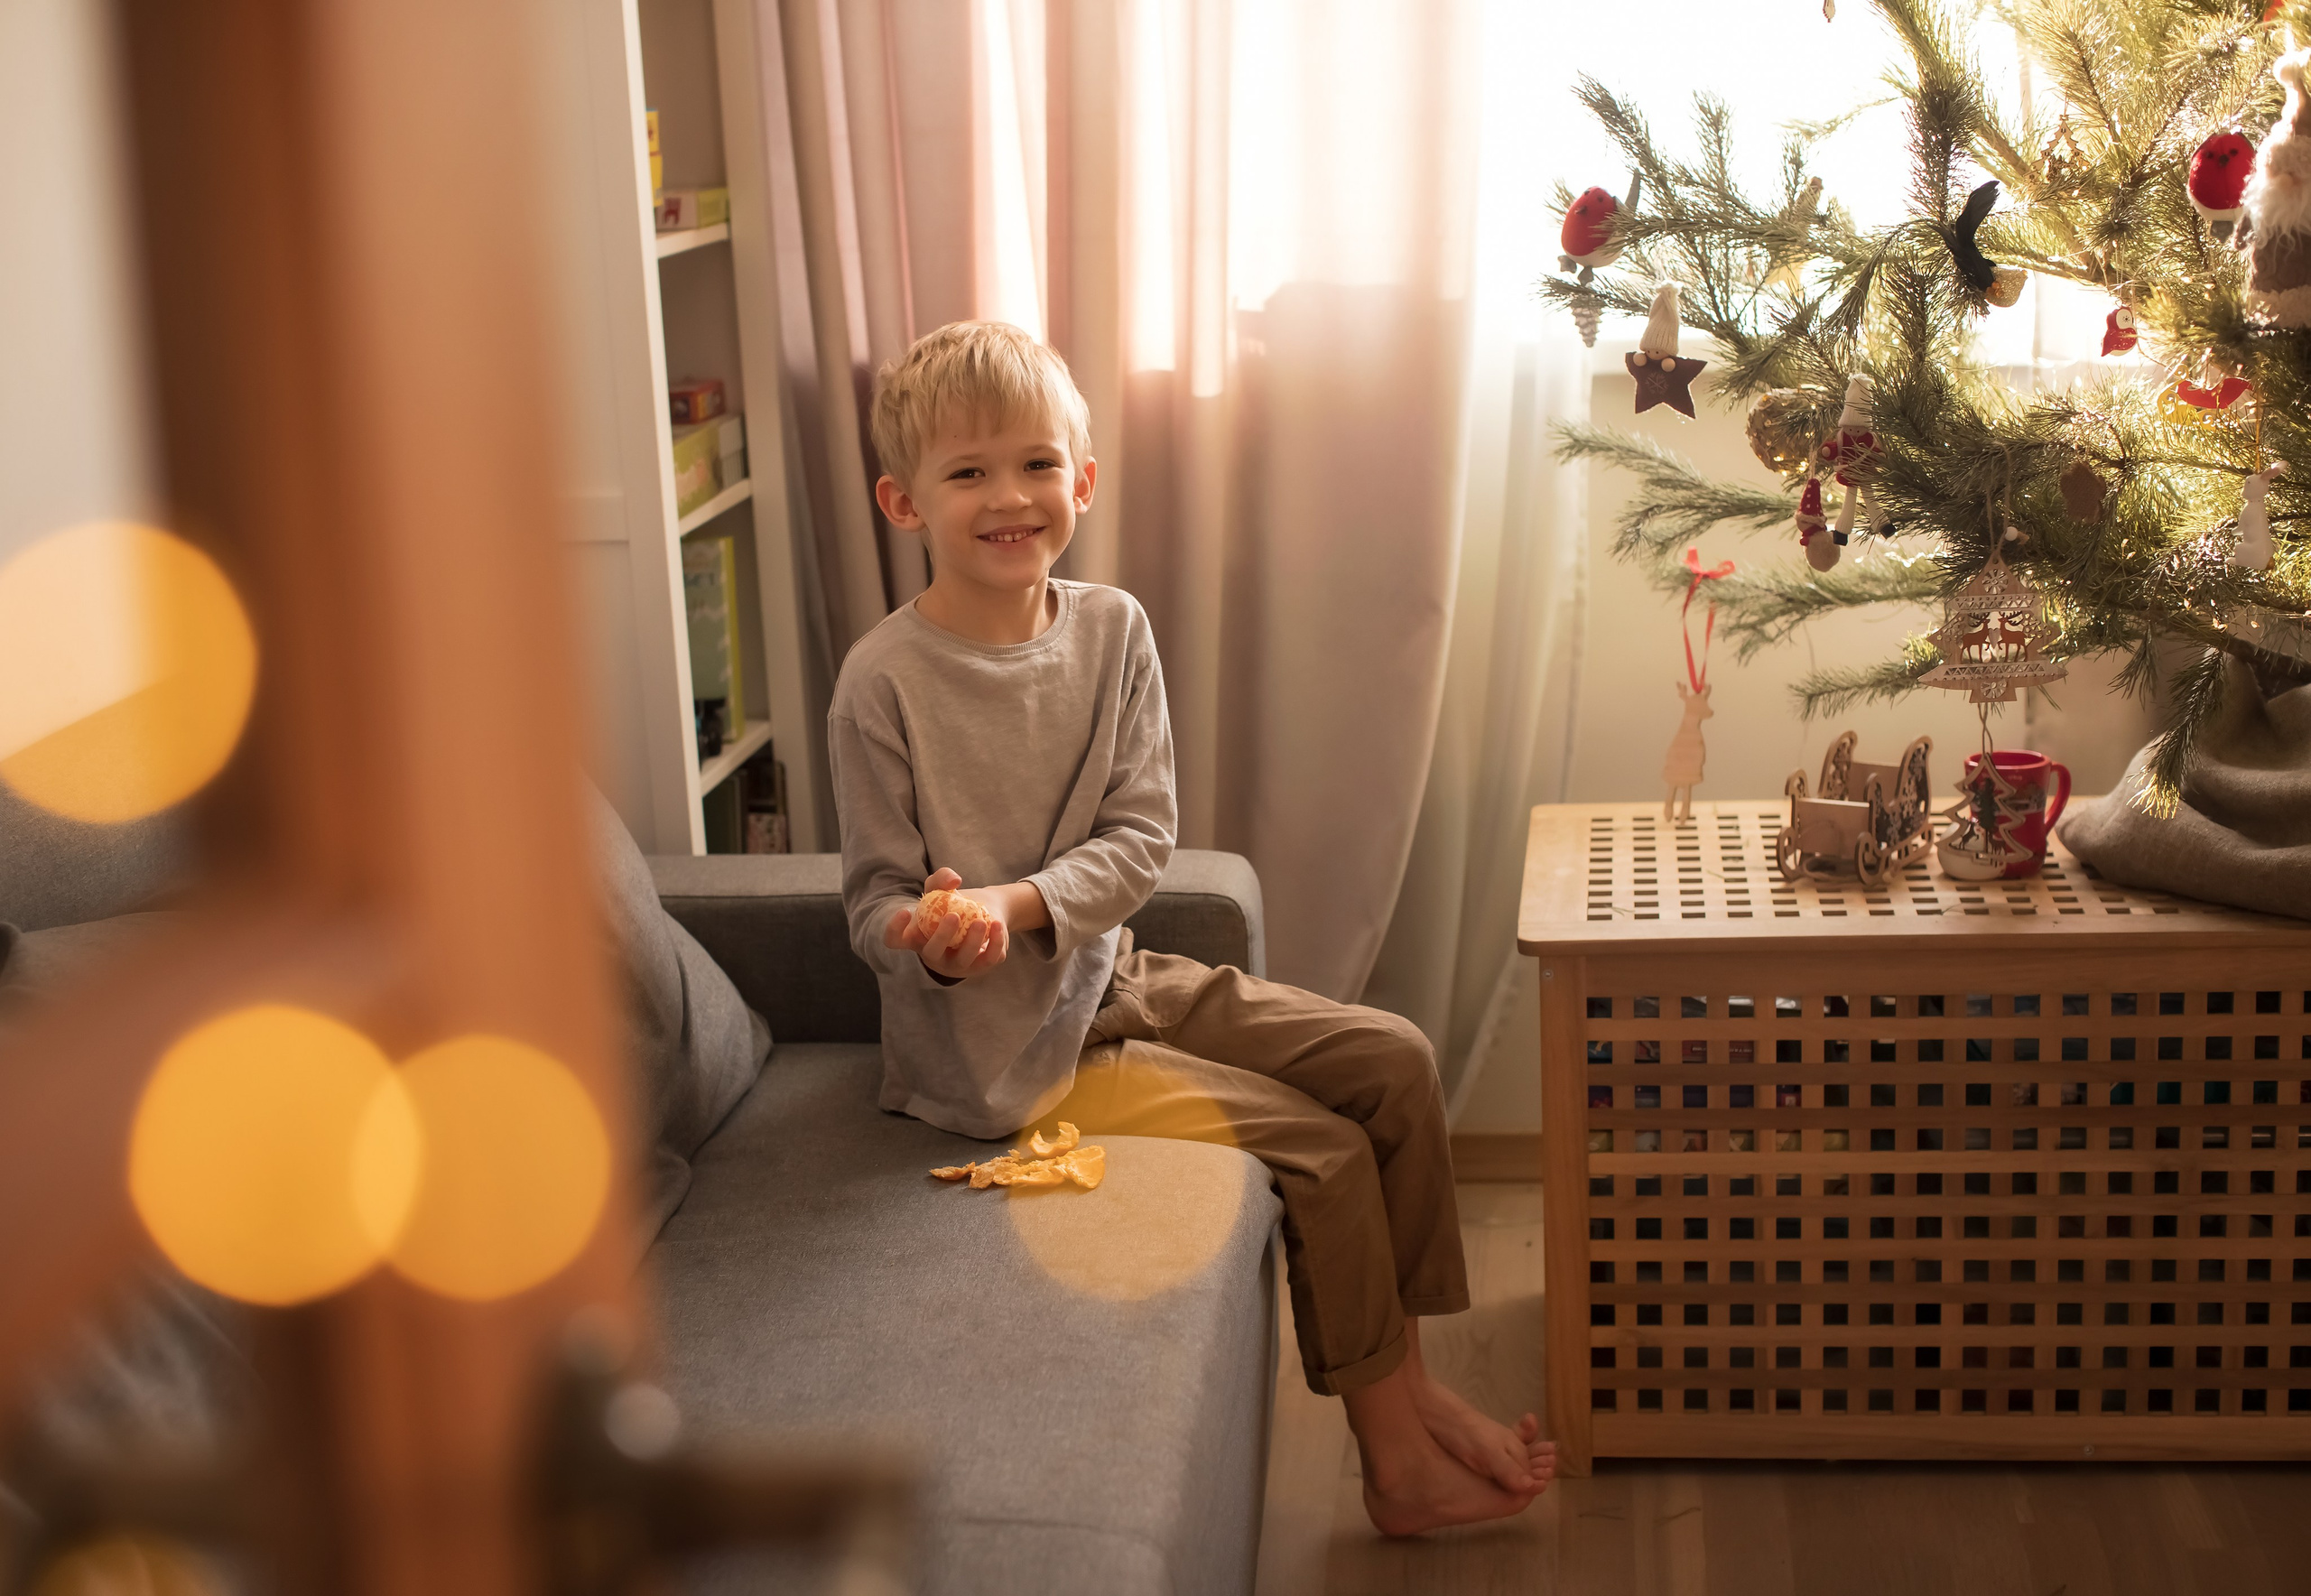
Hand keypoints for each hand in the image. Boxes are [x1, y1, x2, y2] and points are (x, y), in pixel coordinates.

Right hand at [883, 868, 1011, 979]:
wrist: (982, 913)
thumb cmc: (951, 903)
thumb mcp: (941, 888)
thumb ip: (941, 878)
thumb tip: (954, 881)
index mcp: (916, 938)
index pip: (894, 940)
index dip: (894, 929)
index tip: (905, 911)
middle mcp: (933, 955)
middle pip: (931, 952)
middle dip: (941, 937)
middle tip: (952, 916)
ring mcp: (956, 965)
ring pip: (962, 960)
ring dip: (972, 942)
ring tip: (980, 921)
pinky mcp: (980, 967)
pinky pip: (988, 960)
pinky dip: (994, 944)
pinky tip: (997, 925)